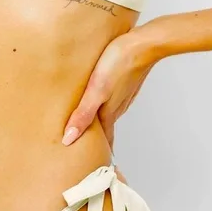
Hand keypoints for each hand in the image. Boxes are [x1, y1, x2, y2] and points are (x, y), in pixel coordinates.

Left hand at [61, 29, 156, 148]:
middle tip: (83, 149)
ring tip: (86, 126)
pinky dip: (103, 105)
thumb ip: (83, 114)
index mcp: (109, 112)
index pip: (102, 140)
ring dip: (98, 121)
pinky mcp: (124, 80)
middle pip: (104, 128)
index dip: (95, 153)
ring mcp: (123, 94)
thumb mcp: (96, 90)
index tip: (88, 166)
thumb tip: (68, 139)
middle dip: (94, 139)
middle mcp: (117, 106)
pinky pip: (112, 98)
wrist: (143, 44)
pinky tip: (97, 99)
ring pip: (108, 113)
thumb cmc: (119, 63)